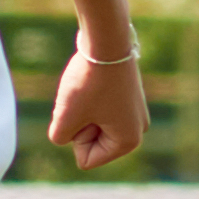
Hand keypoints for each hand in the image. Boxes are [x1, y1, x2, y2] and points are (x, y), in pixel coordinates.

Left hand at [49, 44, 145, 171]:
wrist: (106, 39)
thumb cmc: (88, 81)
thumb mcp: (66, 116)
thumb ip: (60, 137)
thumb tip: (66, 134)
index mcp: (129, 141)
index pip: (86, 159)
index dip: (75, 137)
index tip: (86, 111)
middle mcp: (137, 129)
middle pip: (90, 143)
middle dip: (80, 123)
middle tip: (88, 98)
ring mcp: (134, 111)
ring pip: (91, 123)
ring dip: (82, 109)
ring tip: (91, 88)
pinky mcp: (127, 95)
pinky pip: (96, 108)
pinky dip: (88, 97)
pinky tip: (95, 80)